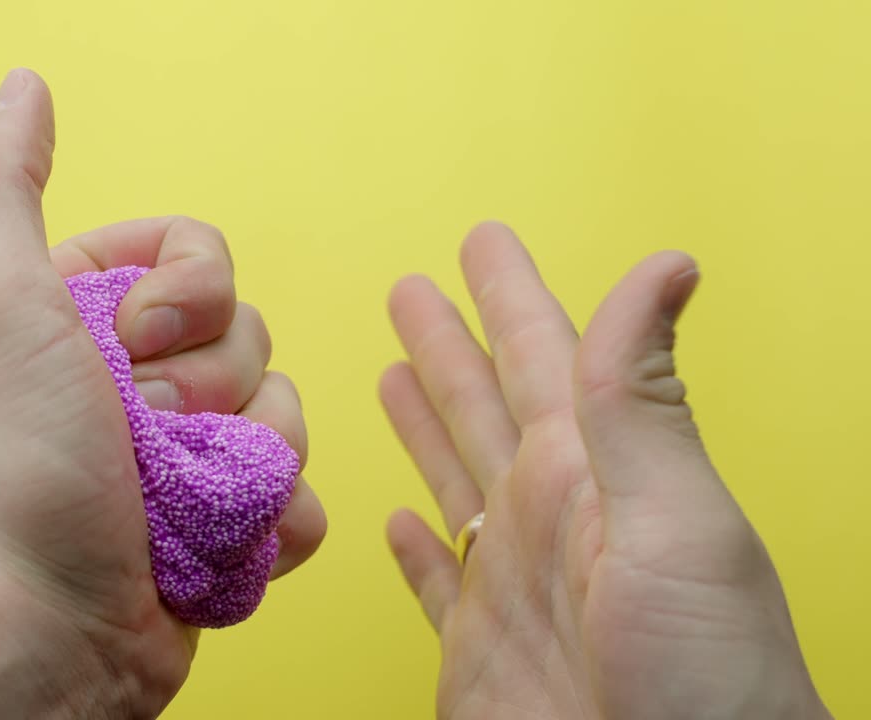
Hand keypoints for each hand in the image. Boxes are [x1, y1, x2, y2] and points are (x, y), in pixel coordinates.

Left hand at [0, 70, 323, 718]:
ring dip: (244, 458)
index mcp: (94, 315)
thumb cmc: (17, 464)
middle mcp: (143, 377)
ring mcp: (192, 451)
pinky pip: (306, 491)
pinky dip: (270, 520)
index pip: (203, 253)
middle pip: (255, 331)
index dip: (193, 295)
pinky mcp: (229, 518)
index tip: (137, 343)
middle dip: (210, 388)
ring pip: (292, 410)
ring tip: (175, 499)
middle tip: (142, 436)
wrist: (46, 623)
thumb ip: (1, 184)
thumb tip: (25, 85)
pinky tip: (215, 543)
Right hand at [380, 223, 828, 718]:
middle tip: (413, 289)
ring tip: (394, 372)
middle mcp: (546, 517)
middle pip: (481, 406)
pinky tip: (401, 522)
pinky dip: (417, 550)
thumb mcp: (674, 520)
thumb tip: (664, 266)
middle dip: (448, 345)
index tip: (482, 243)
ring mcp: (511, 583)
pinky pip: (439, 582)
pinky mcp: (477, 650)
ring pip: (453, 479)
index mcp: (589, 474)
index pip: (541, 358)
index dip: (509, 295)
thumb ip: (638, 398)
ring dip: (424, 424)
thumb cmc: (703, 681)